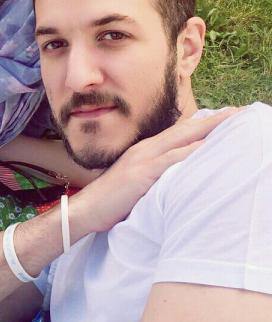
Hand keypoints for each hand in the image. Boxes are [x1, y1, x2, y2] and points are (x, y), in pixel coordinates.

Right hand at [72, 108, 238, 236]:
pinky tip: (206, 147)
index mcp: (144, 151)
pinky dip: (189, 152)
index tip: (222, 118)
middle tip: (236, 112)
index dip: (200, 124)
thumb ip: (152, 175)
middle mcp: (144, 150)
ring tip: (230, 122)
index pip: (178, 134)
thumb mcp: (135, 182)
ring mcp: (142, 160)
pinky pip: (170, 160)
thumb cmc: (110, 201)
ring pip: (180, 140)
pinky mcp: (141, 174)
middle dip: (211, 121)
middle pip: (184, 130)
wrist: (86, 209)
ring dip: (207, 130)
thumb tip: (172, 178)